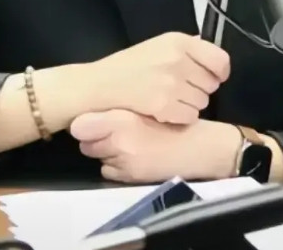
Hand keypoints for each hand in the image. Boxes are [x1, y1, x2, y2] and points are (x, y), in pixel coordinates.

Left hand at [70, 109, 241, 183]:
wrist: (201, 147)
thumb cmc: (176, 121)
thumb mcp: (148, 106)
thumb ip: (120, 110)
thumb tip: (90, 115)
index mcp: (123, 116)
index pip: (80, 125)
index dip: (83, 123)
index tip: (89, 120)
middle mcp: (119, 139)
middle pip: (85, 143)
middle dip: (94, 138)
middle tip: (110, 132)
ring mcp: (124, 160)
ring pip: (97, 157)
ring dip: (105, 152)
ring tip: (124, 143)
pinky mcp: (131, 176)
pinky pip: (109, 172)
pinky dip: (115, 166)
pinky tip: (132, 157)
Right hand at [88, 33, 229, 123]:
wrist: (100, 85)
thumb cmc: (127, 65)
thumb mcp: (156, 45)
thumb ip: (183, 47)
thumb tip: (204, 43)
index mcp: (178, 41)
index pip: (219, 59)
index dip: (220, 72)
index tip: (214, 77)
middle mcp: (178, 59)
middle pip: (212, 84)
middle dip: (200, 89)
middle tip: (181, 89)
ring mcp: (172, 83)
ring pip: (202, 102)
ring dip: (190, 104)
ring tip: (170, 99)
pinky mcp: (165, 105)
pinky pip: (190, 117)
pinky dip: (181, 118)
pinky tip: (165, 111)